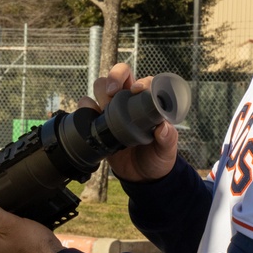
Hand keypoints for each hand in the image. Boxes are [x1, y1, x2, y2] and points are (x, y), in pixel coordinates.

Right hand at [77, 62, 178, 181]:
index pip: (145, 81)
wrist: (141, 177)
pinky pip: (87, 107)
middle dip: (114, 77)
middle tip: (113, 93)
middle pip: (119, 75)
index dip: (141, 81)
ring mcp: (113, 110)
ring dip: (100, 92)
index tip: (137, 90)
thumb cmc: (158, 157)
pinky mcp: (99, 123)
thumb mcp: (167, 149)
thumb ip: (168, 139)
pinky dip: (85, 107)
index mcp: (149, 103)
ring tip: (104, 109)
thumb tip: (163, 128)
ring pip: (101, 87)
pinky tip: (90, 116)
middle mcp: (130, 101)